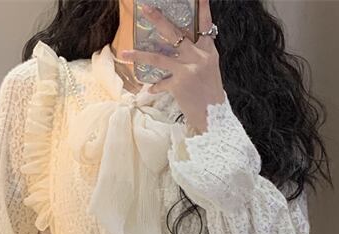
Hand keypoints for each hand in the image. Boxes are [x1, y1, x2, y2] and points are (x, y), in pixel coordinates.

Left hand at [120, 0, 224, 133]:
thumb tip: (181, 50)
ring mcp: (188, 69)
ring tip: (124, 53)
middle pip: (176, 33)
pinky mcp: (179, 84)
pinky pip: (160, 83)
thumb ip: (198, 57)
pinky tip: (150, 89)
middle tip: (145, 8)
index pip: (205, 24)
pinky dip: (155, 87)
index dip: (202, 8)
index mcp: (209, 51)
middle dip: (159, 19)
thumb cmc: (211, 94)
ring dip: (139, 56)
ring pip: (159, 57)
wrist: (215, 117)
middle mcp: (199, 56)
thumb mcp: (209, 70)